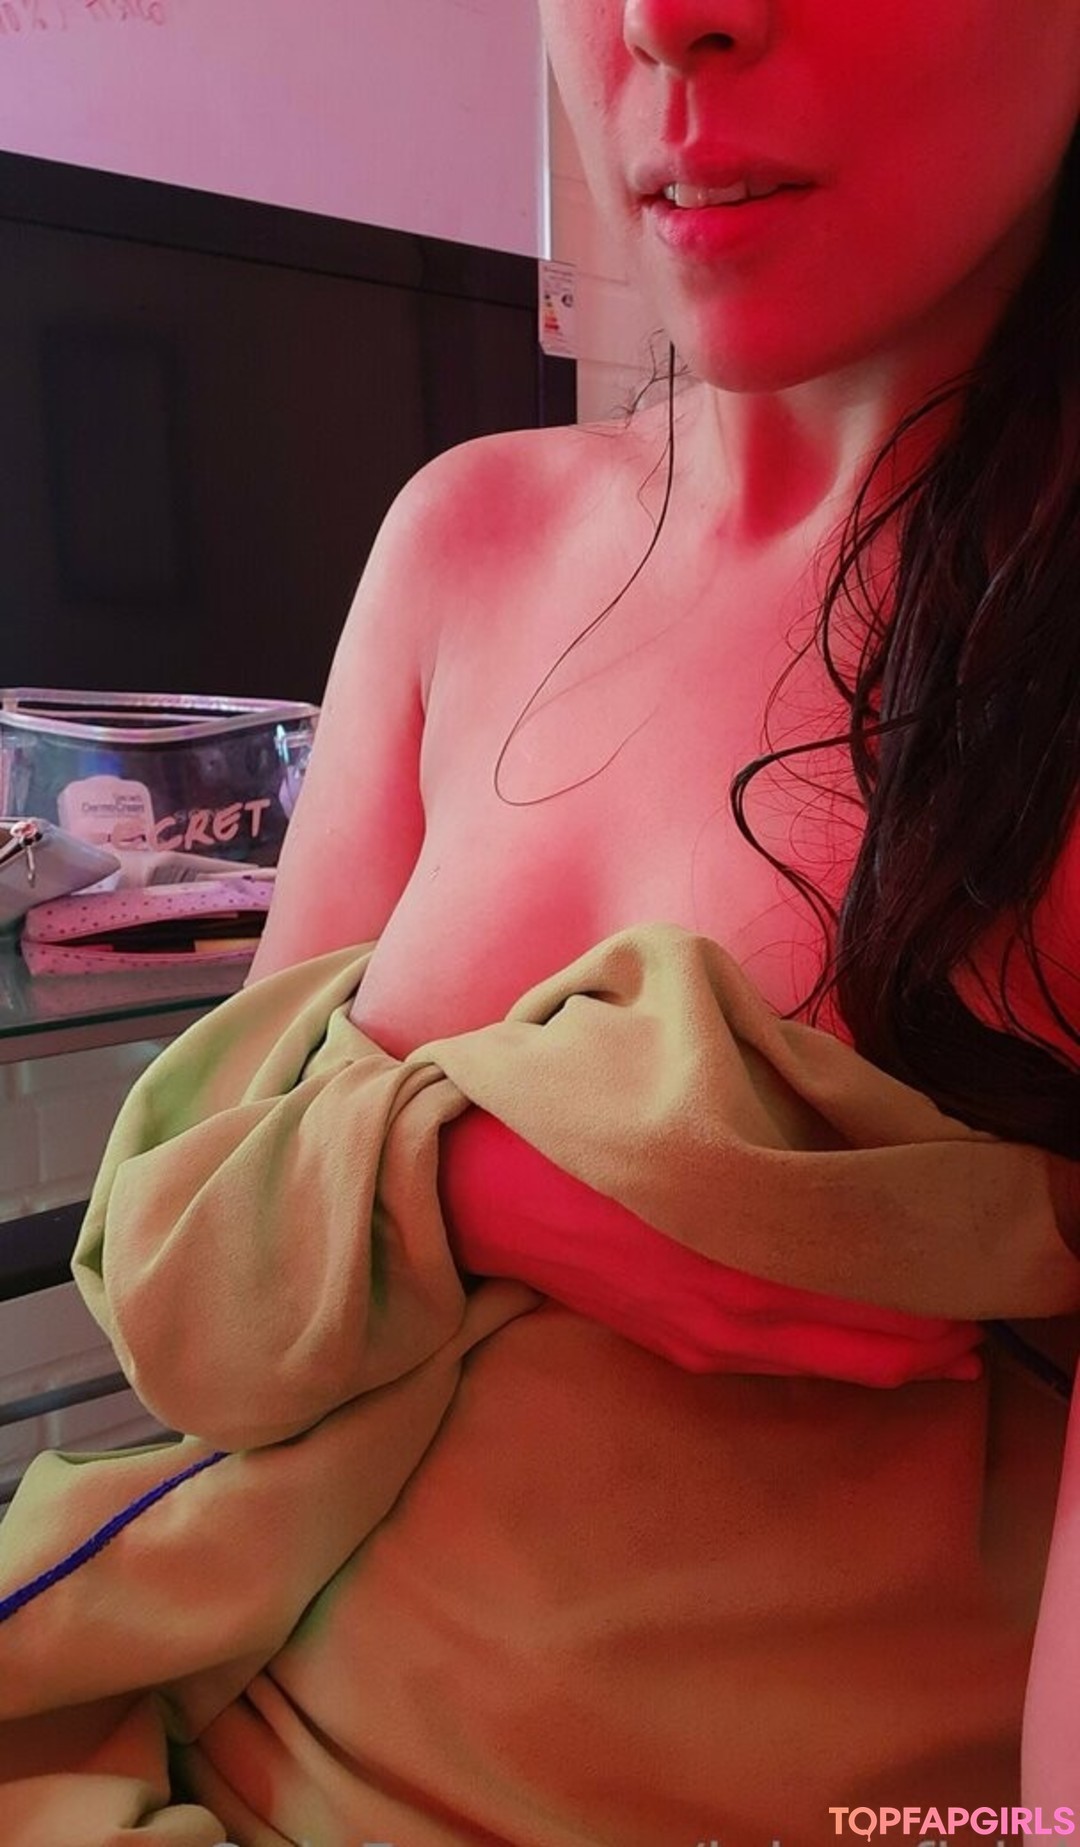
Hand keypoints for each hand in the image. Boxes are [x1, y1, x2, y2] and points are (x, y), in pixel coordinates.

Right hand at [436, 1107, 981, 1385]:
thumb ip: (772, 1153)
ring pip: (824, 1360)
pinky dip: (828, 1359)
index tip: (976, 1281)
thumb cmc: (589, 1134)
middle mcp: (731, 1305)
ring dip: (887, 1357)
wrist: (483, 1186)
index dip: (931, 1295)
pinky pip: (772, 1363)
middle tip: (979, 1330)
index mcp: (740, 1245)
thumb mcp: (688, 1128)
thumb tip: (847, 1163)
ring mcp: (702, 1332)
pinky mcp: (675, 1341)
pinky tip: (854, 1350)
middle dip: (926, 1340)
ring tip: (941, 1351)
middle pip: (861, 1340)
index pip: (868, 1287)